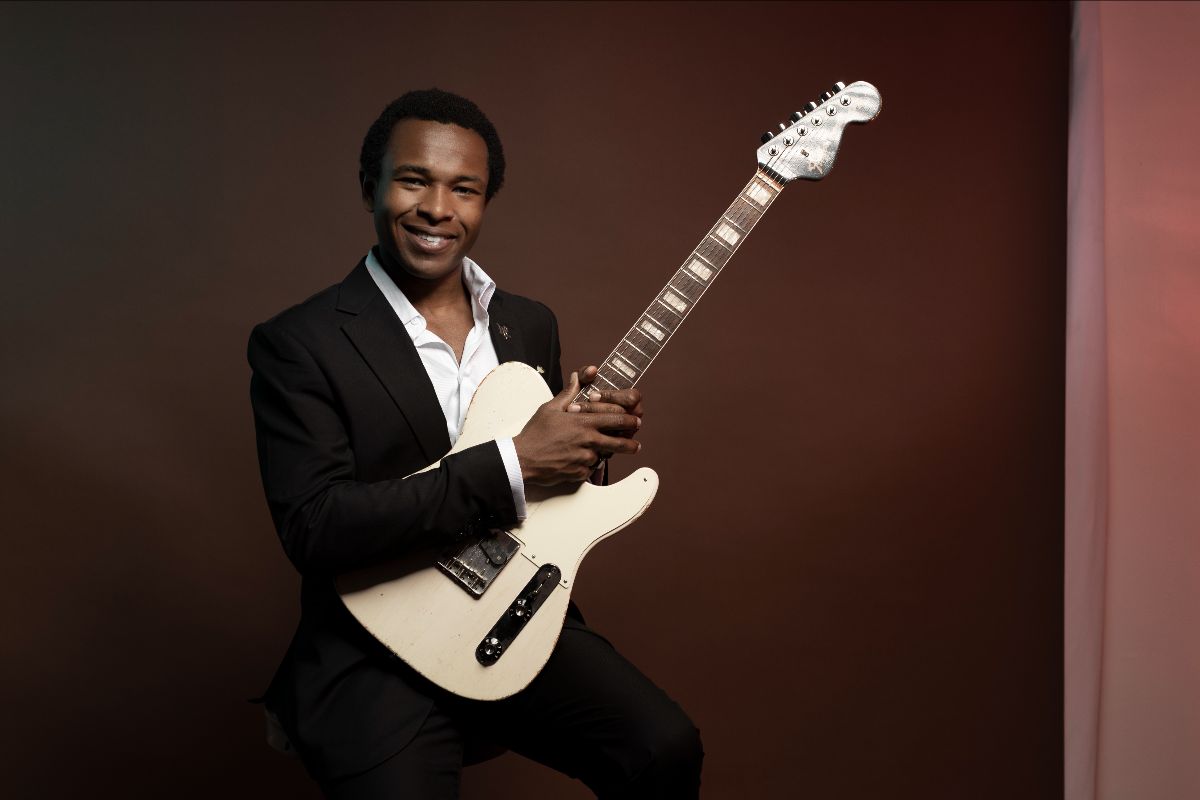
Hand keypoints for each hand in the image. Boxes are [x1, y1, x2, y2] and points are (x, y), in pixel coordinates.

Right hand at [513, 369, 641, 485]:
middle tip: (635, 444)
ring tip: (602, 450)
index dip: (629, 420)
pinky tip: (579, 459)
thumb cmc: (536, 433)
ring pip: (604, 456)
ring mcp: (585, 458)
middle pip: (620, 442)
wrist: (523, 460)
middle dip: (630, 443)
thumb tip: (584, 374)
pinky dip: (589, 465)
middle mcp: (588, 440)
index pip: (616, 419)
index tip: (635, 421)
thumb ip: (571, 391)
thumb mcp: (551, 407)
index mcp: (584, 422)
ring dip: (604, 453)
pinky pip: (591, 468)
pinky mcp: (580, 473)